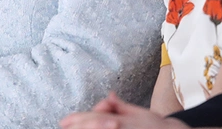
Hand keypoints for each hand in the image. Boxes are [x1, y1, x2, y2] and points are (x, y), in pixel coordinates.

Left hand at [60, 92, 189, 128]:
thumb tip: (109, 96)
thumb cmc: (156, 127)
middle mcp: (120, 126)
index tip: (64, 121)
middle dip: (79, 125)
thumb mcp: (138, 113)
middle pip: (94, 125)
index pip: (94, 117)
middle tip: (65, 125)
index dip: (78, 119)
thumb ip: (120, 107)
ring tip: (72, 128)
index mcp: (121, 118)